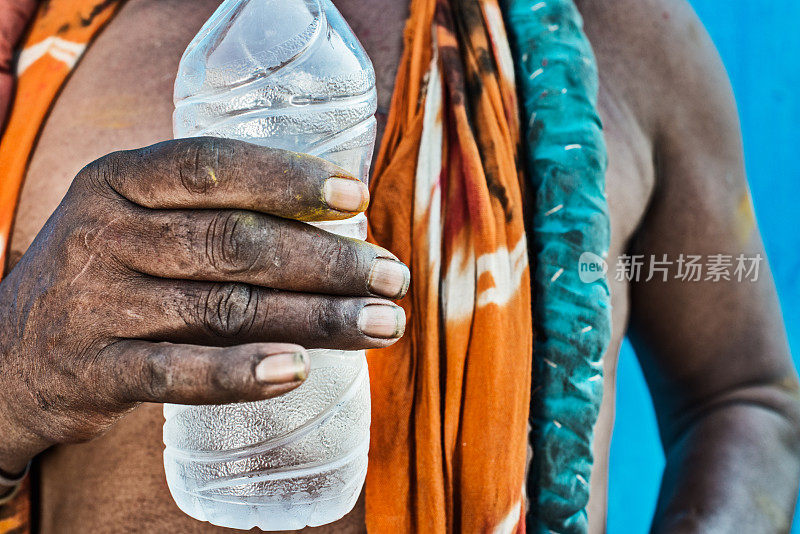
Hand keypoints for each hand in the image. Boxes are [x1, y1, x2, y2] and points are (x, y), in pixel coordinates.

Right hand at [0, 137, 407, 473]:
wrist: (5, 353)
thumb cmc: (106, 273)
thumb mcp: (135, 218)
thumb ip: (210, 213)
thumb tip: (334, 222)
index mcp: (120, 180)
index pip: (212, 167)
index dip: (288, 180)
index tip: (355, 199)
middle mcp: (106, 233)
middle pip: (236, 243)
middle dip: (327, 262)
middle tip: (392, 277)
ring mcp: (99, 304)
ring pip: (226, 307)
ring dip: (315, 318)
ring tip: (381, 324)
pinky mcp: (97, 371)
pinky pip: (180, 372)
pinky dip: (242, 373)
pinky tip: (299, 372)